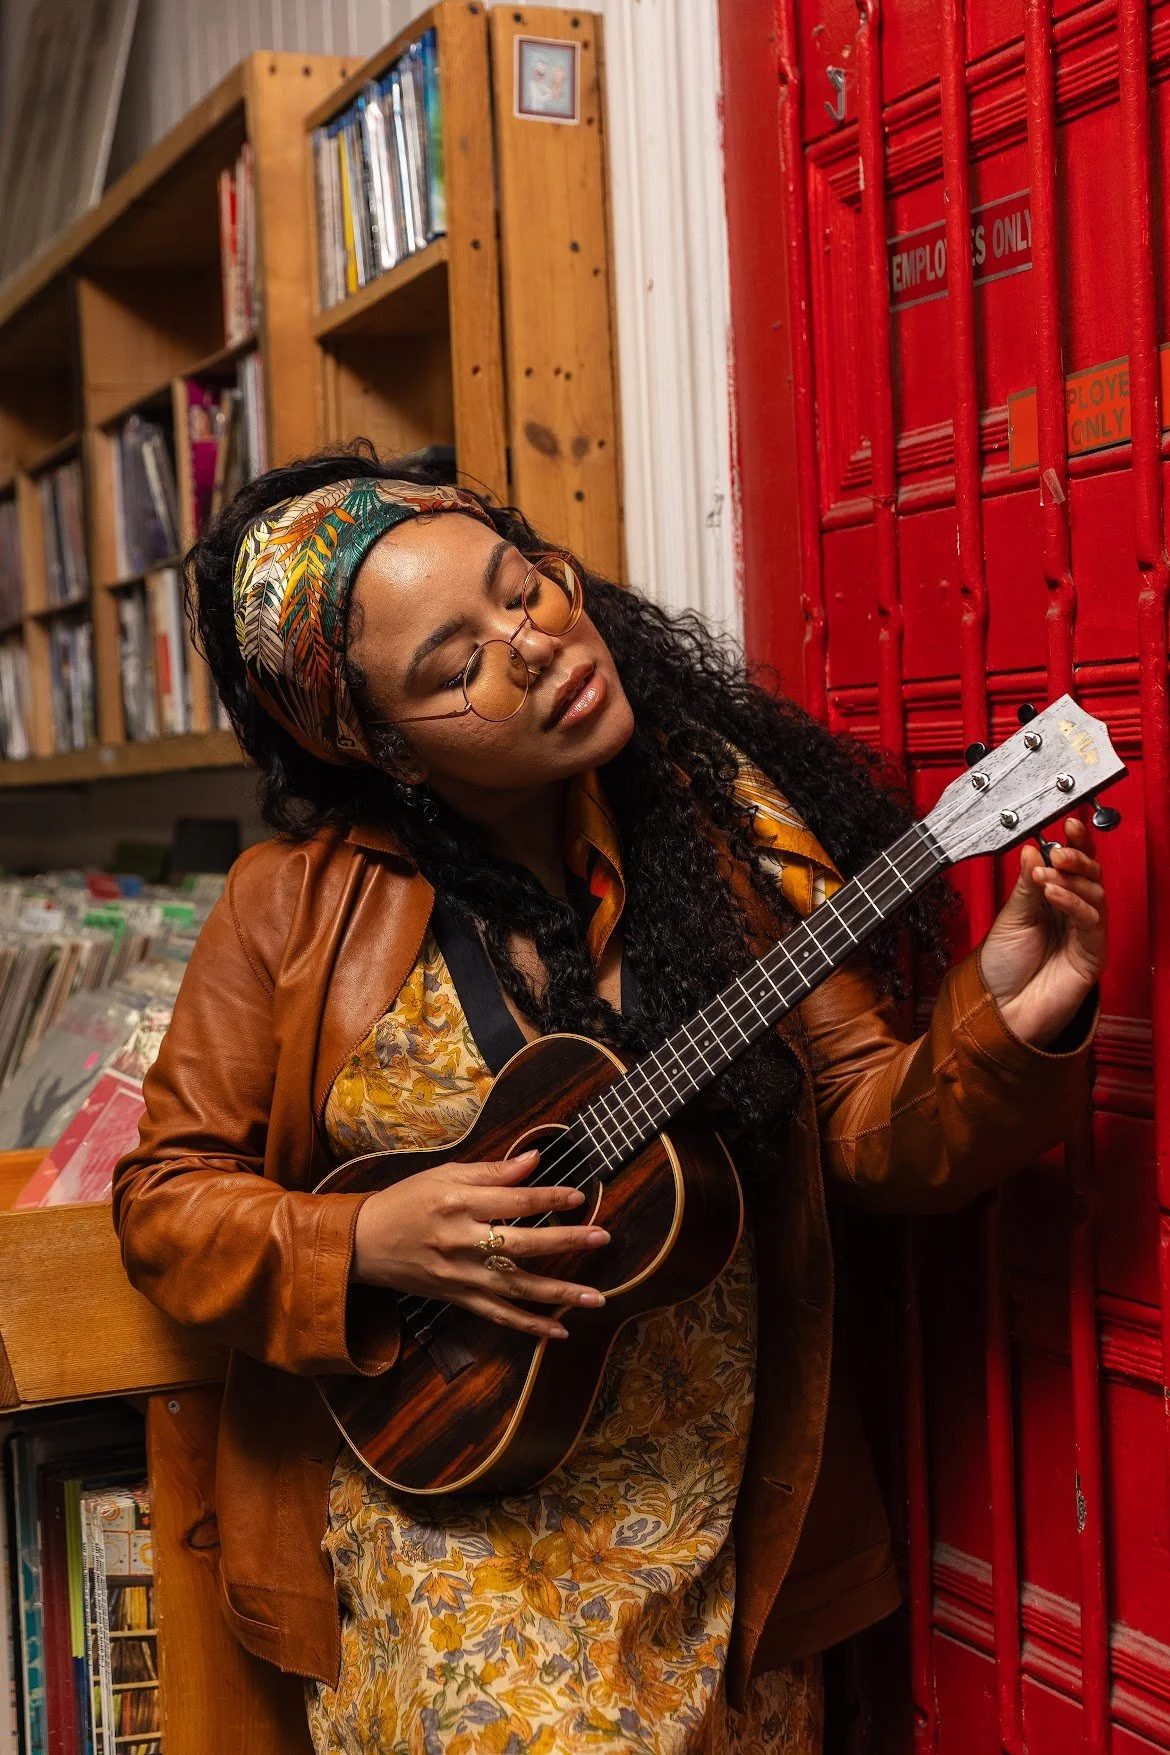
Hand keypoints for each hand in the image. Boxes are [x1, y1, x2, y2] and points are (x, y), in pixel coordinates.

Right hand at [351, 1148, 608, 1339]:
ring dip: (558, 1293)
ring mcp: (460, 1276)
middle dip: (565, 1241)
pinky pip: (499, 1316)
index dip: (549, 1198)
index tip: (580, 1197)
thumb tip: (534, 1159)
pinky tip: (560, 1330)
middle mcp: (460, 1241)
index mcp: (457, 1203)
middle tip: (602, 1237)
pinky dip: (529, 1326)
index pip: (514, 1201)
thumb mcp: (443, 1174)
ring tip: (596, 1295)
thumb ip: (492, 1170)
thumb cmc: (405, 1201)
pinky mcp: (457, 1298)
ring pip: (516, 1288)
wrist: (363, 1242)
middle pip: (521, 1244)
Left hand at [977, 816, 1106, 1047]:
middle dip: (1077, 857)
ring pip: (1095, 893)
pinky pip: (1091, 921)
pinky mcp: (1091, 954)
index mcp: (1051, 900)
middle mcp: (1070, 913)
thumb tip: (1033, 848)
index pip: (1070, 864)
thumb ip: (1026, 885)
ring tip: (1048, 872)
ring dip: (1072, 878)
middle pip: (1090, 875)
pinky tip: (1054, 893)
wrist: (998, 1012)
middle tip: (1059, 850)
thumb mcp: (1010, 917)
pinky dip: (1073, 903)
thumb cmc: (1001, 970)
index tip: (1067, 823)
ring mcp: (1082, 933)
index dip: (1074, 842)